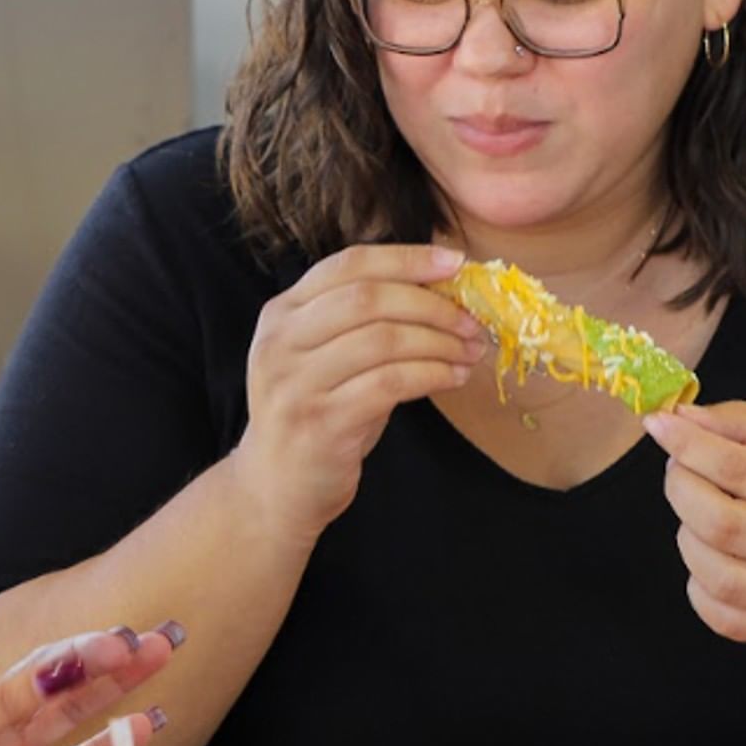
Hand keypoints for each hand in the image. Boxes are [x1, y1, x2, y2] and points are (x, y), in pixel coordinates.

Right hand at [232, 242, 483, 544]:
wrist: (275, 487)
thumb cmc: (314, 414)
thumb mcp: (322, 357)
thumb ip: (361, 321)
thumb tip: (441, 290)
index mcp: (281, 313)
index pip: (348, 265)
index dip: (406, 258)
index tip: (454, 263)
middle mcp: (281, 342)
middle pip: (368, 298)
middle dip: (431, 305)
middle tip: (470, 320)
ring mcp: (296, 383)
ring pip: (383, 340)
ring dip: (439, 342)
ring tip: (469, 351)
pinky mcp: (321, 422)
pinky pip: (390, 383)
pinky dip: (431, 374)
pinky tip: (453, 377)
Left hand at [643, 401, 745, 641]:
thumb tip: (684, 419)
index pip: (740, 468)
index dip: (687, 445)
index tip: (659, 424)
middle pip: (721, 524)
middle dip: (681, 486)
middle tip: (682, 466)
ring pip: (716, 574)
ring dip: (687, 535)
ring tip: (702, 510)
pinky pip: (725, 618)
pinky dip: (699, 588)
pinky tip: (712, 556)